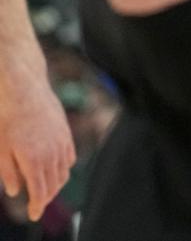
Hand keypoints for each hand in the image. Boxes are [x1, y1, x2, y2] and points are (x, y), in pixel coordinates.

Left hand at [0, 56, 75, 220]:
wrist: (23, 90)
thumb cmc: (7, 119)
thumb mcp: (1, 149)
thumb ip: (9, 173)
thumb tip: (16, 191)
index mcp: (35, 161)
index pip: (41, 192)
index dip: (38, 206)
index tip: (34, 215)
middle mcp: (52, 153)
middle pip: (55, 184)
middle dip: (46, 197)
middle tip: (37, 204)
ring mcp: (61, 142)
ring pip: (64, 171)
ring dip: (56, 183)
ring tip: (45, 188)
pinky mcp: (65, 132)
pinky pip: (70, 156)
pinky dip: (64, 167)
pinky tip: (56, 168)